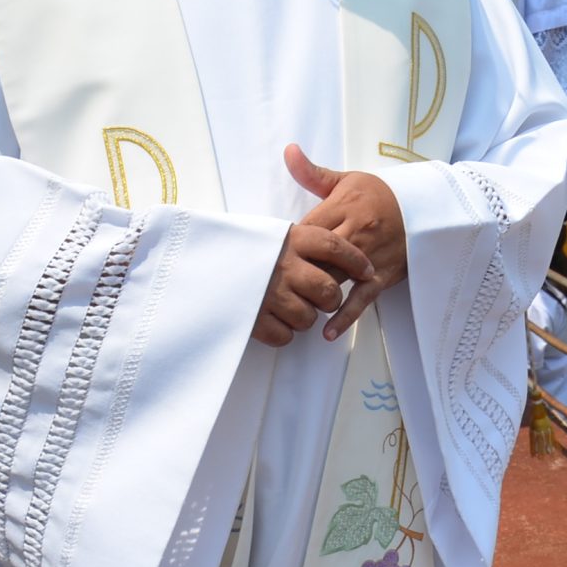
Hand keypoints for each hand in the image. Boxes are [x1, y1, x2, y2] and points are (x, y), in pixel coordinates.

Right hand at [256, 220, 373, 347]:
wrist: (198, 263)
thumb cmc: (244, 248)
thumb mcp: (273, 231)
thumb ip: (306, 237)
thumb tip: (344, 242)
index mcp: (291, 239)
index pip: (336, 247)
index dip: (356, 261)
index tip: (368, 271)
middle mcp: (284, 265)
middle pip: (328, 290)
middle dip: (330, 299)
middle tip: (322, 297)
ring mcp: (269, 293)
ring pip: (309, 318)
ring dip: (305, 317)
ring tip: (292, 307)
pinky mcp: (254, 318)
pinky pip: (285, 336)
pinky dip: (283, 333)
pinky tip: (274, 320)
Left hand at [286, 145, 408, 339]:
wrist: (426, 207)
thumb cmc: (381, 194)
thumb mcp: (348, 179)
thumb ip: (313, 172)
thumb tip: (288, 150)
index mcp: (343, 207)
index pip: (306, 230)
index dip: (290, 244)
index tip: (277, 254)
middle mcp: (355, 232)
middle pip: (316, 257)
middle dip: (298, 270)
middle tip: (279, 284)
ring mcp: (369, 257)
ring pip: (334, 278)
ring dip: (314, 292)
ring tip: (295, 306)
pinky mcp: (382, 276)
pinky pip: (361, 299)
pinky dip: (344, 316)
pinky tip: (327, 331)